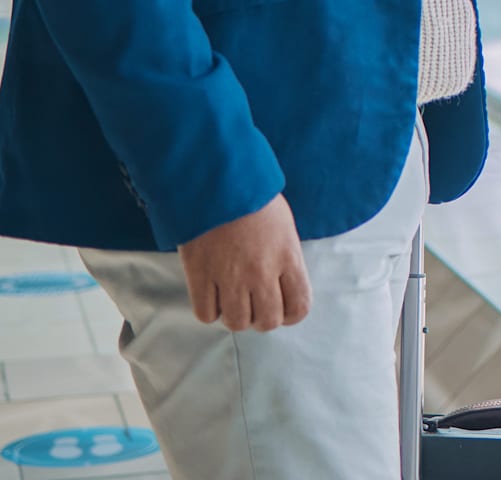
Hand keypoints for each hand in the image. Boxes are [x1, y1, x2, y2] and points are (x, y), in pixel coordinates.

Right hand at [177, 195, 311, 331]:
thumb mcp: (284, 224)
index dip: (290, 314)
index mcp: (287, 256)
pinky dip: (209, 310)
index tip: (282, 308)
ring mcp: (230, 276)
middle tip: (253, 304)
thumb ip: (286, 257)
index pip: (299, 307)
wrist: (216, 178)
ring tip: (231, 299)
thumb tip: (283, 284)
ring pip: (237, 323)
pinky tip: (211, 294)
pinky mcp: (200, 275)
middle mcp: (262, 272)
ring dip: (235, 316)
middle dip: (261, 318)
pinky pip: (206, 313)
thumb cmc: (253, 196)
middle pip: (267, 322)